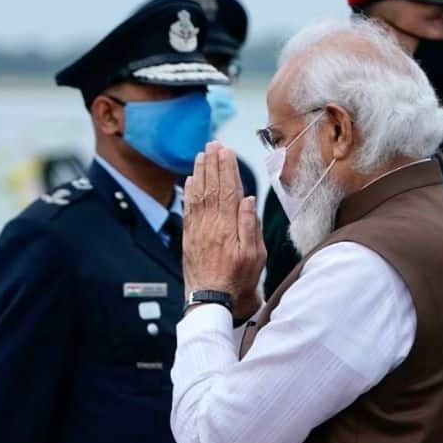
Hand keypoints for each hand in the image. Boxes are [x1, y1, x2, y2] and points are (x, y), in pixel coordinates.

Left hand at [183, 142, 265, 318]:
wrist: (211, 298)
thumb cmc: (237, 279)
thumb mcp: (255, 255)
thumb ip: (250, 225)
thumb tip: (247, 198)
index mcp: (228, 226)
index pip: (228, 190)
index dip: (227, 168)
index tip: (226, 151)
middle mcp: (210, 224)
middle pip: (211, 187)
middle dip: (212, 164)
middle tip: (213, 144)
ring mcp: (197, 230)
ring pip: (198, 195)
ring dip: (200, 173)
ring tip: (201, 155)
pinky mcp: (189, 237)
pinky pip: (188, 209)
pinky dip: (188, 192)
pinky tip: (189, 181)